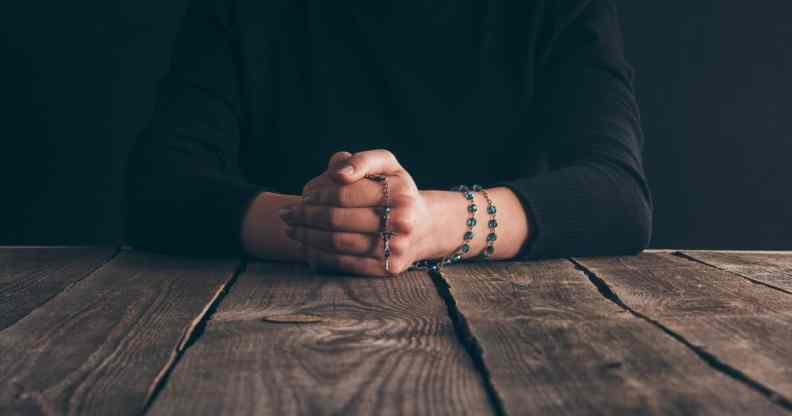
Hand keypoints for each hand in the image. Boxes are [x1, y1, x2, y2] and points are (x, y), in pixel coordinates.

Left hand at [281, 149, 435, 275]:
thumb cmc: (395, 190)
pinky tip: (305, 248)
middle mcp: (401, 221)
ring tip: (290, 230)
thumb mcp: (386, 165)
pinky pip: (345, 264)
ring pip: (338, 243)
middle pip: (339, 220)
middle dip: (306, 217)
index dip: (319, 194)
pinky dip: (320, 256)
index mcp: (399, 191)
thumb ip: (361, 160)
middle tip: (286, 214)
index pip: (346, 193)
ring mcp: (396, 247)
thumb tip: (337, 172)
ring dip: (307, 237)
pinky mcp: (388, 269)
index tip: (304, 195)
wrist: (424, 226)